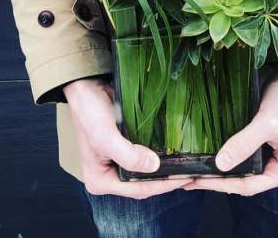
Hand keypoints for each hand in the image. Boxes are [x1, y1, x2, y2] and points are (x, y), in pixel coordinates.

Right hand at [64, 78, 189, 198]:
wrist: (87, 88)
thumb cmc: (90, 113)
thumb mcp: (105, 136)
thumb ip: (128, 155)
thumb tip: (154, 167)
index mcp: (100, 180)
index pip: (136, 189)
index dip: (160, 186)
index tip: (180, 179)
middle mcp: (109, 175)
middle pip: (142, 184)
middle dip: (164, 181)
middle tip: (189, 175)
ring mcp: (118, 162)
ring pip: (145, 173)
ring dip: (164, 171)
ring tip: (186, 168)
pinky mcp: (127, 148)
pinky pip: (145, 158)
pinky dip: (160, 158)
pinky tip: (174, 155)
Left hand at [183, 66, 277, 195]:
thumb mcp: (266, 122)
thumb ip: (245, 143)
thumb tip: (220, 164)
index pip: (248, 185)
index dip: (221, 185)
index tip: (197, 180)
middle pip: (244, 180)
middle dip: (217, 181)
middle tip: (189, 180)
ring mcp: (272, 158)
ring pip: (242, 170)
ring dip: (219, 171)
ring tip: (193, 172)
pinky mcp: (263, 145)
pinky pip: (243, 156)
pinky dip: (226, 157)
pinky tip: (208, 156)